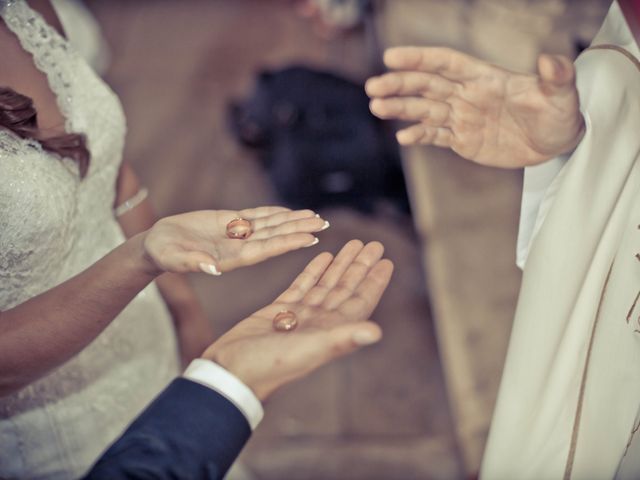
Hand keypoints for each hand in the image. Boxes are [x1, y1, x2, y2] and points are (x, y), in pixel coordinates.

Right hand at [143, 207, 328, 274]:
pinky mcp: (229, 222)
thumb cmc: (164, 255)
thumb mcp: (175, 259)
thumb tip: (212, 268)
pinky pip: (255, 216)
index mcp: (231, 258)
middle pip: (276, 236)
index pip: (266, 250)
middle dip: (299, 229)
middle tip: (324, 223)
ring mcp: (236, 235)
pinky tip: (288, 210)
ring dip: (292, 220)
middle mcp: (239, 247)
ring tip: (314, 215)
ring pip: (270, 225)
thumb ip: (193, 264)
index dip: (288, 243)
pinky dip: (273, 212)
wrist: (157, 246)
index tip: (310, 238)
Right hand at [202, 240, 393, 399]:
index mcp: (331, 331)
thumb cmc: (270, 365)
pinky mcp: (279, 310)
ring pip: (326, 284)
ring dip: (340, 265)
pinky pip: (303, 285)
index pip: (360, 301)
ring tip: (353, 244)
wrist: (232, 371)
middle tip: (373, 244)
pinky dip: (314, 271)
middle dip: (360, 266)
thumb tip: (377, 332)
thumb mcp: (310, 349)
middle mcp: (319, 322)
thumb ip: (342, 339)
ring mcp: (300, 315)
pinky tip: (324, 256)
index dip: (374, 282)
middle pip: (346, 288)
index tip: (387, 261)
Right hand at [365, 47, 584, 167]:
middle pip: (427, 86)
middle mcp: (468, 95)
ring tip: (377, 107)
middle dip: (400, 85)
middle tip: (373, 88)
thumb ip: (556, 78)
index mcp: (485, 78)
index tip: (392, 57)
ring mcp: (463, 118)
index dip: (419, 59)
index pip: (446, 64)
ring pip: (425, 110)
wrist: (556, 144)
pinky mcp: (463, 140)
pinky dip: (419, 136)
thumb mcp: (562, 97)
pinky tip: (403, 137)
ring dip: (401, 109)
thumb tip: (550, 59)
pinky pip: (436, 137)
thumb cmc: (560, 116)